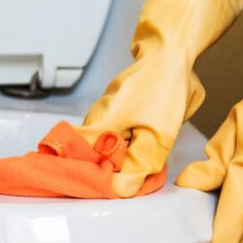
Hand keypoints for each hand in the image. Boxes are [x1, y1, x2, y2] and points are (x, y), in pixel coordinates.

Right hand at [74, 0, 242, 196]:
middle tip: (123, 185)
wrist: (172, 52)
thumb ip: (139, 164)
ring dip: (118, 161)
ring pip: (105, 147)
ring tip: (135, 171)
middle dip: (104, 174)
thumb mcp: (159, 134)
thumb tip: (119, 189)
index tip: (91, 190)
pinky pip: (116, 136)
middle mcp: (96, 119)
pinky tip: (141, 152)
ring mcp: (106, 113)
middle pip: (89, 157)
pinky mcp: (119, 110)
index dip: (77, 177)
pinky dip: (126, 147)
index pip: (70, 159)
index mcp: (99, 126)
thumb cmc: (163, 88)